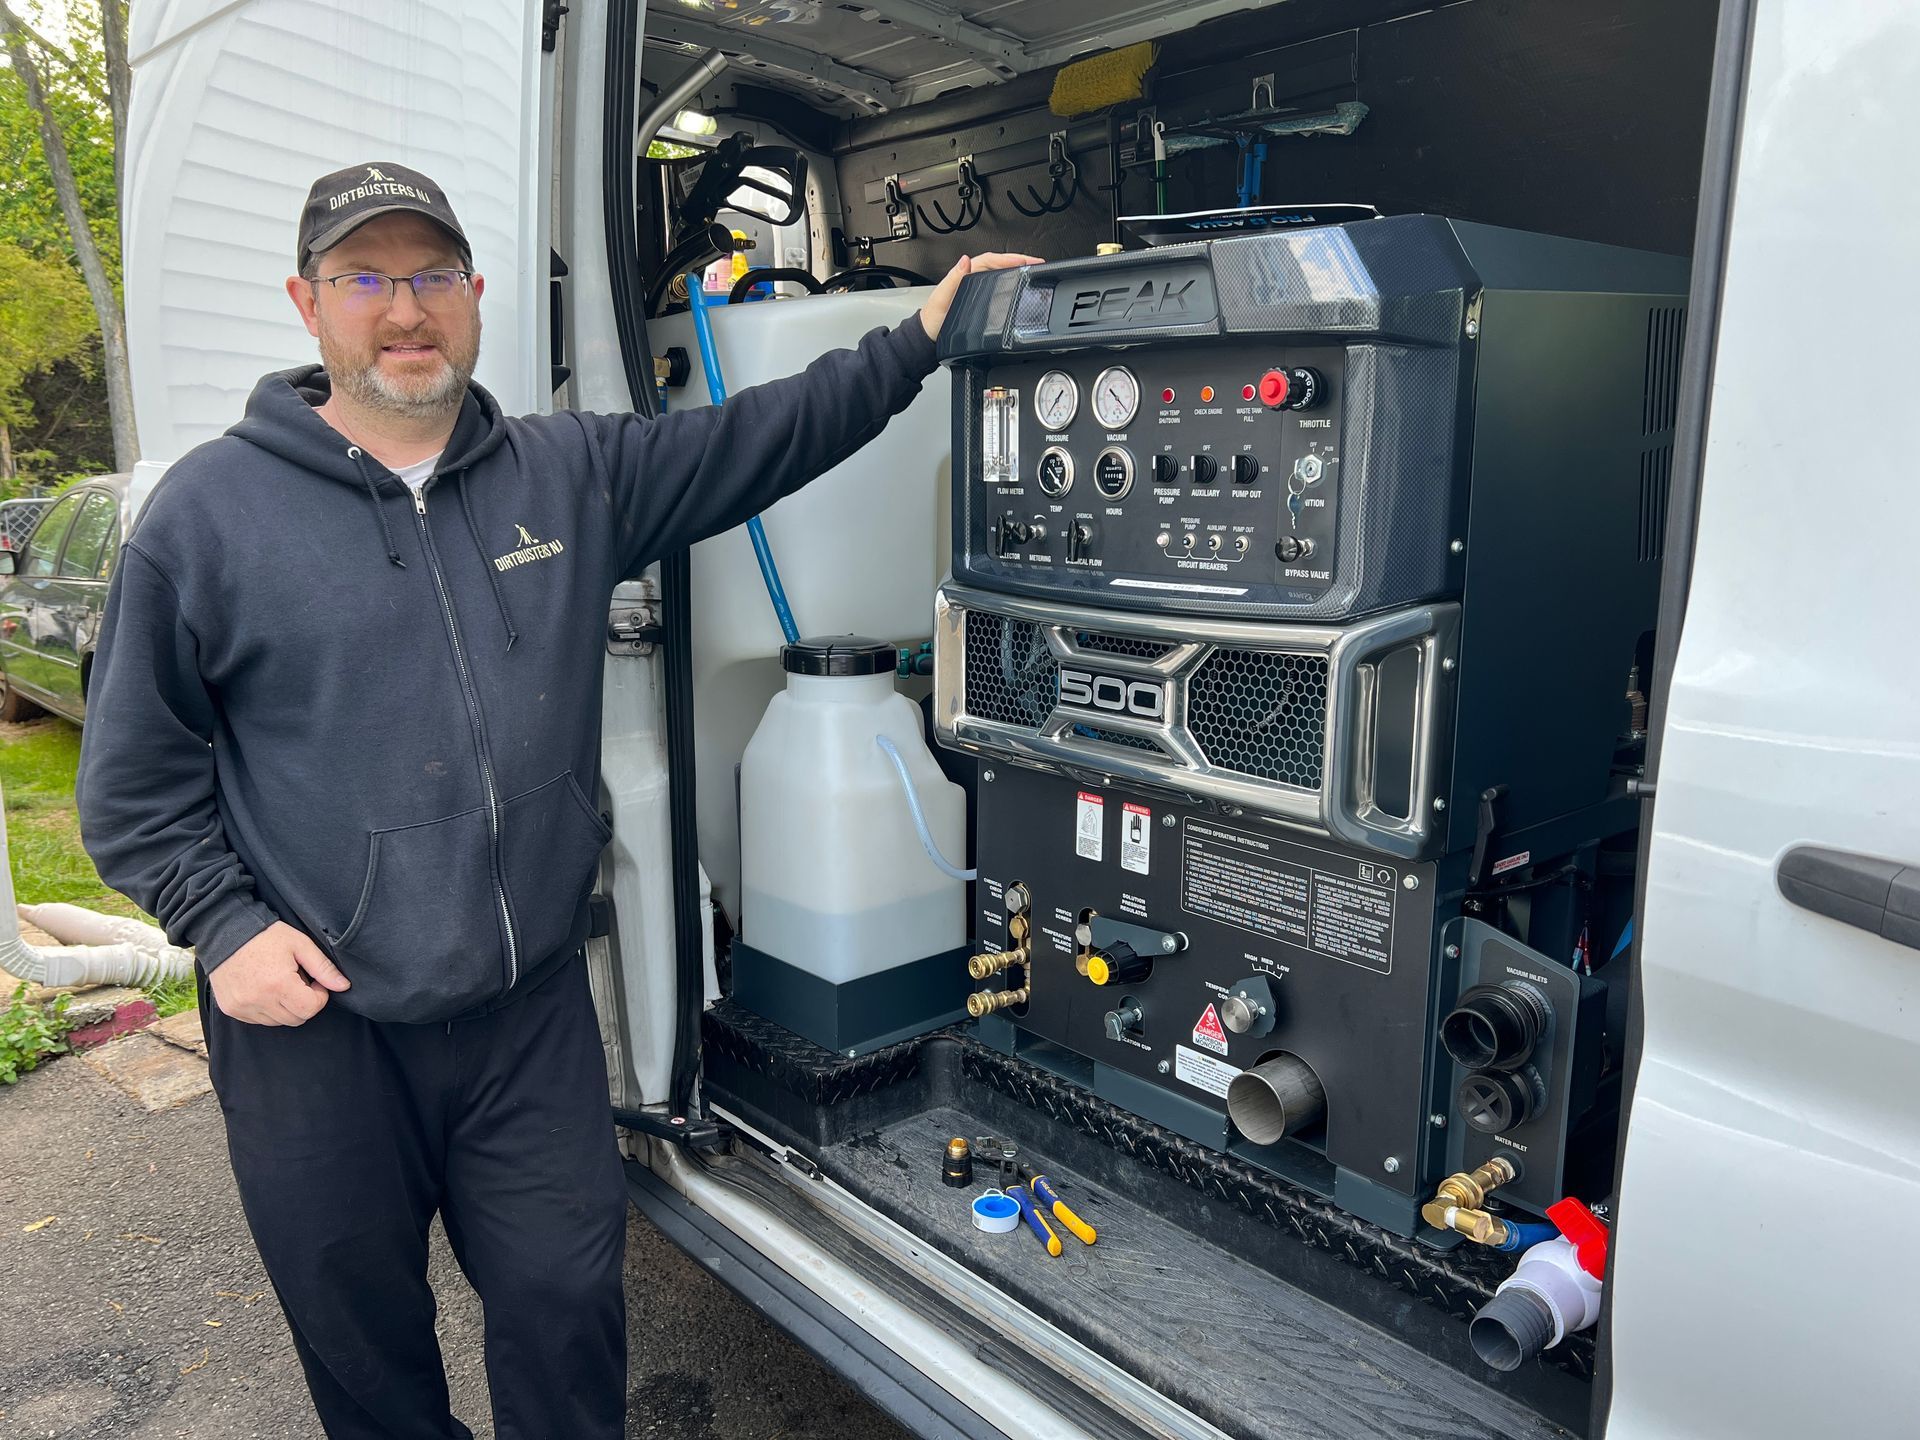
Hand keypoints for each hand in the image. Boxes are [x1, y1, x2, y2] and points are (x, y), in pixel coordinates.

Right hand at [209, 921, 350, 1025]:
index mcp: (278, 984)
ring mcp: (242, 1007)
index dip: (319, 996)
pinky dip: (267, 1009)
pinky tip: (264, 988)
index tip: (315, 981)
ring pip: (278, 1021)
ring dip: (285, 1007)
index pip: (310, 1009)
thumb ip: (323, 968)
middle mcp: (258, 1000)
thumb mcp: (300, 945)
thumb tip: (343, 986)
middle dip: (304, 1003)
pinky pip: (258, 1020)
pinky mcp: (231, 1009)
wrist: (224, 931)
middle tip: (298, 980)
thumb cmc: (266, 935)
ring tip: (279, 982)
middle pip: (296, 1018)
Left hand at [918, 252, 1044, 341]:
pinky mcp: (980, 301)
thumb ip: (953, 279)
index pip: (991, 260)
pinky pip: (999, 288)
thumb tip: (964, 261)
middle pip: (1000, 265)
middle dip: (1019, 262)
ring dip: (1018, 272)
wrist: (929, 339)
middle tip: (1037, 263)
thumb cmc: (933, 319)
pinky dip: (1012, 286)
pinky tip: (1020, 289)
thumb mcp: (941, 297)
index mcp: (965, 273)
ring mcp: (977, 290)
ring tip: (1033, 272)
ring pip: (1001, 275)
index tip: (1024, 260)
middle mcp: (972, 278)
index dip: (1008, 258)